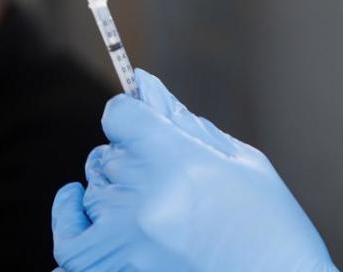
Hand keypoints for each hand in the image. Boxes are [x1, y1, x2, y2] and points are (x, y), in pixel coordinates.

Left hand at [51, 70, 337, 271]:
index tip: (140, 117)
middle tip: (167, 172)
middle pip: (108, 155)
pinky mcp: (118, 271)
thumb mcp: (243, 162)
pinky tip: (77, 205)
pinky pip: (70, 245)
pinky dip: (69, 224)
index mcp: (177, 161)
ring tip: (149, 199)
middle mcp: (142, 198)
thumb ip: (187, 125)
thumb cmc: (273, 228)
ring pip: (91, 193)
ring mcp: (125, 241)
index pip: (121, 116)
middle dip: (132, 155)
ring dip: (113, 190)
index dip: (132, 113)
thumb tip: (147, 89)